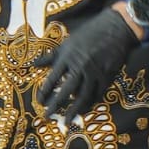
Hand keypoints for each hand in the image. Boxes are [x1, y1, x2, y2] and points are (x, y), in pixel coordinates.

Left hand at [33, 6, 138, 121]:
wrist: (115, 28)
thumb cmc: (89, 34)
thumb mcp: (67, 42)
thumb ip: (51, 56)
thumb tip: (34, 64)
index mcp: (67, 57)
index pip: (52, 78)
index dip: (44, 92)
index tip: (39, 102)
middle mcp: (80, 66)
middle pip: (65, 91)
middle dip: (55, 105)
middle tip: (47, 116)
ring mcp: (94, 72)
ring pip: (82, 96)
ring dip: (74, 110)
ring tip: (67, 121)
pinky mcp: (107, 76)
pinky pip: (97, 94)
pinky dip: (90, 103)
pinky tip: (84, 109)